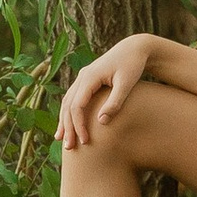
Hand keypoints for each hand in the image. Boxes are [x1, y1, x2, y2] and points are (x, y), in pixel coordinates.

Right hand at [58, 35, 154, 149]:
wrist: (134, 48)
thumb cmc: (133, 65)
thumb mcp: (126, 84)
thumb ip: (115, 102)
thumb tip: (101, 122)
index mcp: (90, 77)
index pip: (77, 105)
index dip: (79, 125)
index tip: (85, 141)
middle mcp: (82, 76)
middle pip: (68, 105)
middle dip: (67, 127)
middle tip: (69, 147)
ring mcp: (83, 78)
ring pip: (67, 102)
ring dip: (64, 121)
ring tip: (62, 140)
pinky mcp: (87, 81)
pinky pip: (73, 99)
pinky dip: (69, 113)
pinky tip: (69, 125)